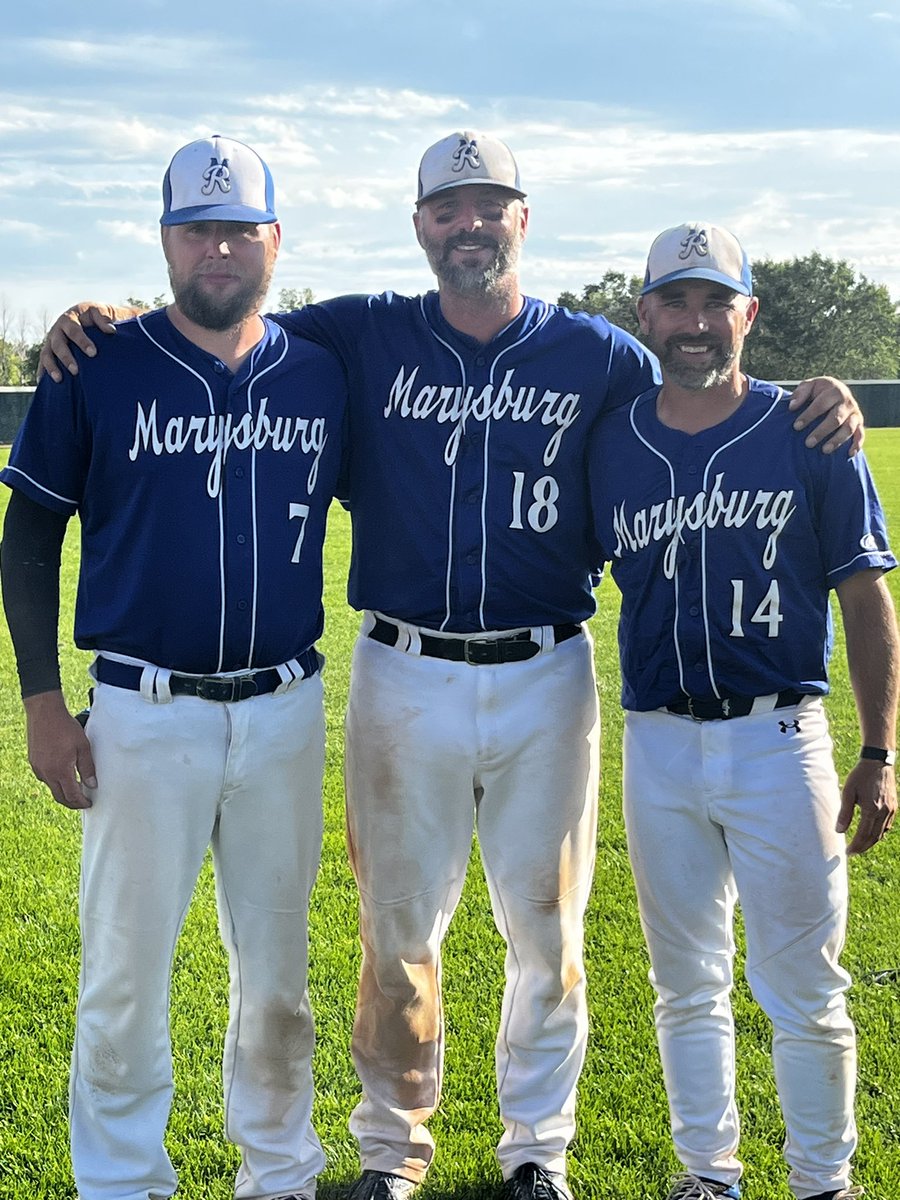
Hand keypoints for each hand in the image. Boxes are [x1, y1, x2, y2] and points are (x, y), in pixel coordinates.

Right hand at [24, 690, 96, 809]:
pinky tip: (62, 776)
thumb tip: (92, 784)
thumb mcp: (83, 747)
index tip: (88, 803)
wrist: (45, 713)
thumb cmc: (65, 727)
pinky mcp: (34, 762)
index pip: (71, 795)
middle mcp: (47, 773)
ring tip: (75, 789)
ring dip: (63, 792)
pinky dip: (55, 782)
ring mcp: (38, 768)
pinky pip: (45, 778)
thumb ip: (87, 768)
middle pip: (60, 796)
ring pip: (51, 788)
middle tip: (82, 802)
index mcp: (60, 771)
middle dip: (72, 803)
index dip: (81, 802)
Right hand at [38, 302, 134, 382]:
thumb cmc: (97, 317)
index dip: (82, 341)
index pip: (74, 330)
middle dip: (66, 358)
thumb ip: (104, 318)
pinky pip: (43, 362)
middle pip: (58, 344)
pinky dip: (43, 372)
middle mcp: (58, 330)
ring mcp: (51, 341)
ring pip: (46, 354)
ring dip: (51, 367)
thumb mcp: (102, 311)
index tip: (93, 353)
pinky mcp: (49, 352)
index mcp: (70, 318)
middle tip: (76, 370)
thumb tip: (110, 330)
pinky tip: (44, 383)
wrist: (88, 318)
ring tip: (59, 379)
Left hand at [788, 377, 863, 456]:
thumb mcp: (809, 386)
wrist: (836, 392)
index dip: (809, 415)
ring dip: (837, 440)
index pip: (821, 404)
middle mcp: (847, 401)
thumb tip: (792, 406)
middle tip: (808, 443)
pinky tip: (849, 454)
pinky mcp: (860, 423)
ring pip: (849, 428)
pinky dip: (857, 444)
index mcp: (834, 390)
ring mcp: (855, 413)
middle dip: (822, 431)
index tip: (796, 426)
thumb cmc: (818, 392)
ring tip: (824, 451)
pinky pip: (861, 434)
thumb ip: (800, 393)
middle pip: (836, 418)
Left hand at [836, 759, 895, 853]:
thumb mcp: (848, 792)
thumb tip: (839, 831)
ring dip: (871, 841)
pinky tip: (872, 833)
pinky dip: (879, 833)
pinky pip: (887, 825)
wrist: (878, 762)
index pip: (863, 835)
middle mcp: (884, 812)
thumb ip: (844, 813)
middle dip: (863, 847)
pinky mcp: (894, 806)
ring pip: (882, 833)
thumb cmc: (860, 775)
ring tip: (860, 845)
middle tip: (852, 852)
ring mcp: (891, 810)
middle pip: (874, 837)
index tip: (847, 852)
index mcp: (872, 810)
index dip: (855, 846)